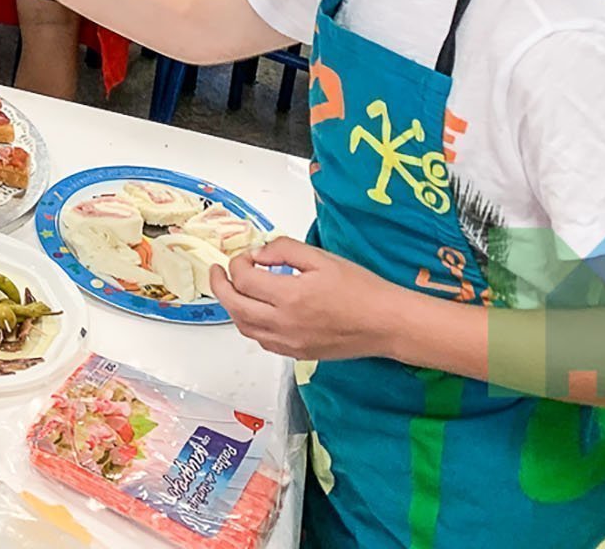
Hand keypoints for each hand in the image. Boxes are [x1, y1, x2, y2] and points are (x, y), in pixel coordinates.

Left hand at [211, 239, 401, 360]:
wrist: (387, 323)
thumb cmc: (360, 288)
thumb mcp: (321, 258)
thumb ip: (284, 251)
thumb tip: (258, 254)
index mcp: (290, 297)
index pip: (244, 279)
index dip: (238, 263)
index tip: (247, 256)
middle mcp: (284, 324)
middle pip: (235, 306)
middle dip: (220, 286)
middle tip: (217, 272)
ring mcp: (290, 343)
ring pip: (245, 328)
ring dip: (233, 307)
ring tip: (234, 290)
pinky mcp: (298, 354)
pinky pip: (262, 341)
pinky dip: (251, 325)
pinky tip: (257, 311)